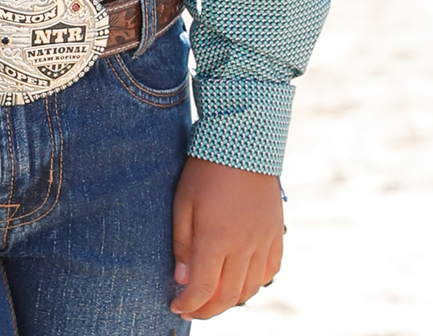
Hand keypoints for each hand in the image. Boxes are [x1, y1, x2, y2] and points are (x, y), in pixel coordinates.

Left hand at [171, 156, 283, 319]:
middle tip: (191, 309)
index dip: (189, 304)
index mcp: (217, 238)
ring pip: (250, 288)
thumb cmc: (205, 170)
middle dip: (207, 309)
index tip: (176, 305)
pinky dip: (256, 284)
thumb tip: (182, 279)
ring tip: (212, 298)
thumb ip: (182, 244)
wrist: (243, 143)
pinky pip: (270, 271)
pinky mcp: (276, 234)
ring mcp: (264, 241)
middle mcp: (244, 246)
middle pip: (228, 296)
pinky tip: (241, 282)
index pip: (203, 288)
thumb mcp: (183, 202)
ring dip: (230, 300)